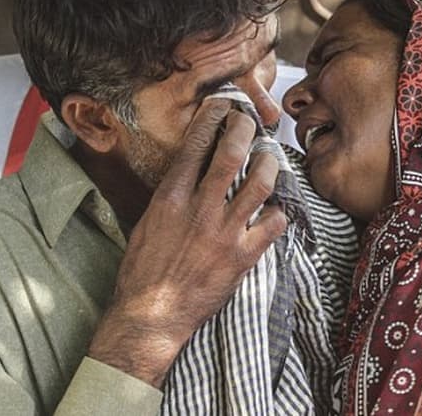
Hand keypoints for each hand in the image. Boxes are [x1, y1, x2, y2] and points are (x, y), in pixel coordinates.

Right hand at [88, 99, 286, 386]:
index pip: (195, 145)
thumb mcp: (146, 224)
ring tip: (271, 158)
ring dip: (269, 165)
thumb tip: (188, 172)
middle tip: (251, 122)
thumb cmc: (142, 271)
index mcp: (171, 199)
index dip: (213, 118)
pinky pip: (274, 225)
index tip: (222, 105)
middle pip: (231, 155)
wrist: (151, 316)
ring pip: (260, 184)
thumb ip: (170, 196)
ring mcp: (224, 233)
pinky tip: (276, 210)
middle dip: (245, 129)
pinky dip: (279, 213)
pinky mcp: (242, 257)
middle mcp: (199, 210)